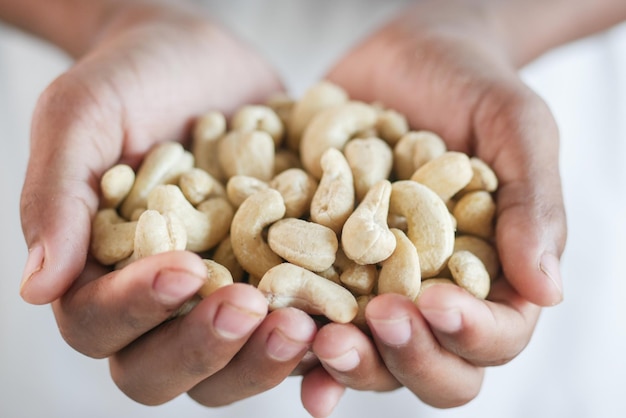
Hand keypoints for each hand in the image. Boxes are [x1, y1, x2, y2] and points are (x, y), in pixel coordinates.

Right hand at [19, 2, 317, 406]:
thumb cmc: (135, 80)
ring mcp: (219, 301)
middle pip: (162, 369)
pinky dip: (315, 348)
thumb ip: (57, 196)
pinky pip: (289, 337)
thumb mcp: (85, 116)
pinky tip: (343, 331)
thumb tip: (36, 289)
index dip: (137, 307)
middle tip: (254, 309)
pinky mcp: (273, 287)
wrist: (206, 64)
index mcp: (99, 274)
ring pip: (229, 369)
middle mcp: (157, 305)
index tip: (185, 269)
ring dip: (263, 359)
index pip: (99, 321)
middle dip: (206, 348)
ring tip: (305, 323)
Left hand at [301, 1, 565, 414]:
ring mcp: (374, 288)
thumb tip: (547, 291)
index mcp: (491, 280)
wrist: (409, 60)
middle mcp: (432, 297)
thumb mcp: (516, 130)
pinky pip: (310, 313)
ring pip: (368, 356)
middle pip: (430, 367)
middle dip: (405, 356)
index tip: (437, 303)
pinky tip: (276, 327)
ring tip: (322, 337)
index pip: (495, 336)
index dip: (471, 333)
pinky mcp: (324, 268)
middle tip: (378, 320)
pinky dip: (295, 331)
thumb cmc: (473, 90)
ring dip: (347, 360)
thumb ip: (532, 205)